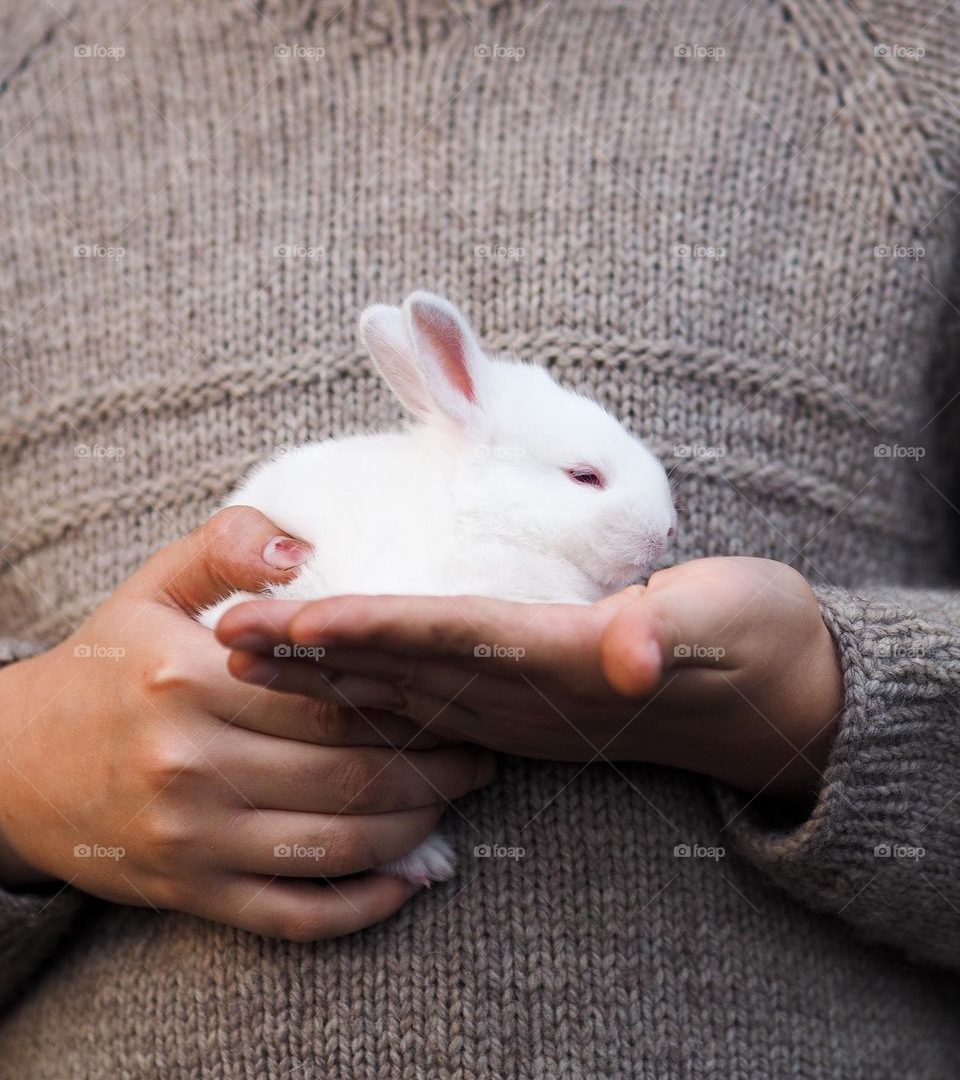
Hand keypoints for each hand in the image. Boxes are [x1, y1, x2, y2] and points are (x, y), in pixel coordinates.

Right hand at [0, 507, 494, 940]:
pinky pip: (295, 915)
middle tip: (477, 752)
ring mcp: (190, 838)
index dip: (406, 699)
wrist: (13, 764)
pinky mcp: (190, 892)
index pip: (330, 696)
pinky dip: (364, 906)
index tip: (455, 694)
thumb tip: (306, 547)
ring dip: (415, 829)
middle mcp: (189, 764)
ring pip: (335, 845)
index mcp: (189, 678)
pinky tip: (410, 879)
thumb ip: (228, 546)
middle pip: (346, 774)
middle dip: (431, 769)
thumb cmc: (104, 666)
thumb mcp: (153, 586)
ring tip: (454, 800)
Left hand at [218, 557, 842, 800]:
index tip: (299, 621)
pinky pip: (425, 703)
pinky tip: (322, 680)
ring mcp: (520, 711)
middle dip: (314, 656)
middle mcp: (527, 697)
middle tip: (225, 638)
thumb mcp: (731, 621)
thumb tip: (634, 650)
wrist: (775, 700)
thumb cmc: (754, 640)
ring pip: (400, 691)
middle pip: (401, 672)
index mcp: (563, 661)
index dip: (373, 632)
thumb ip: (674, 634)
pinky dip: (364, 686)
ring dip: (321, 676)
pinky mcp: (522, 710)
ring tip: (249, 657)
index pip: (451, 640)